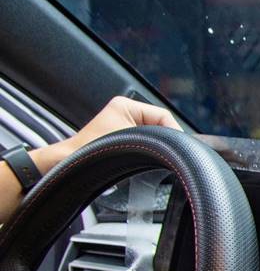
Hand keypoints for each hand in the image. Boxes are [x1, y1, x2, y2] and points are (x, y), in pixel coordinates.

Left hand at [30, 96, 180, 172]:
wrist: (67, 165)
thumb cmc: (89, 154)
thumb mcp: (129, 142)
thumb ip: (155, 139)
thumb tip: (175, 143)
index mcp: (125, 105)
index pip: (163, 115)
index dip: (175, 132)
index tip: (181, 148)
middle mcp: (124, 111)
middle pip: (161, 125)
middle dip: (167, 140)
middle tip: (173, 156)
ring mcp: (123, 124)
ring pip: (155, 135)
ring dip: (159, 147)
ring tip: (162, 158)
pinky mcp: (122, 138)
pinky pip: (147, 142)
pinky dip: (151, 150)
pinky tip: (151, 159)